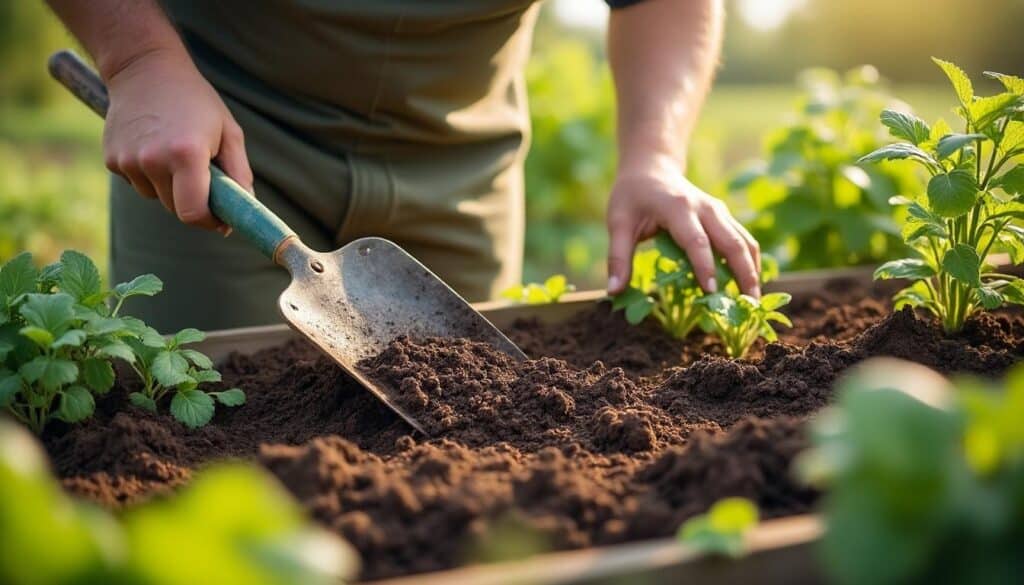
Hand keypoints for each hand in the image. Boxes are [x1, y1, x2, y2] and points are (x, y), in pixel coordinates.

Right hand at [103, 48, 252, 230]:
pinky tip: (153, 145)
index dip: (209, 221)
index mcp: (186, 154)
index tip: (220, 217)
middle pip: (176, 209)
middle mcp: (153, 160)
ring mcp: (128, 161)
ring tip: (175, 151)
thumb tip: (240, 213)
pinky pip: (138, 183)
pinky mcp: (111, 159)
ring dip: (170, 187)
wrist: (144, 68)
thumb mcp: (229, 132)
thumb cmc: (196, 101)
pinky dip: (150, 175)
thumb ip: (239, 175)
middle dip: (194, 202)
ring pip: (156, 197)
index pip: (193, 213)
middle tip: (203, 176)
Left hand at [606, 156, 760, 296]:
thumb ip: (618, 257)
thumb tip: (613, 292)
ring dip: (753, 269)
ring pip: (745, 240)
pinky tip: (750, 283)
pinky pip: (744, 239)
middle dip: (743, 272)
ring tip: (754, 299)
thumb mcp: (618, 222)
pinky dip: (751, 261)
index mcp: (678, 207)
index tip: (711, 292)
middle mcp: (705, 207)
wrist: (651, 169)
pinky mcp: (724, 216)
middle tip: (749, 304)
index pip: (697, 241)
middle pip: (732, 241)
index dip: (705, 267)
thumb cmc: (632, 197)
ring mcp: (718, 210)